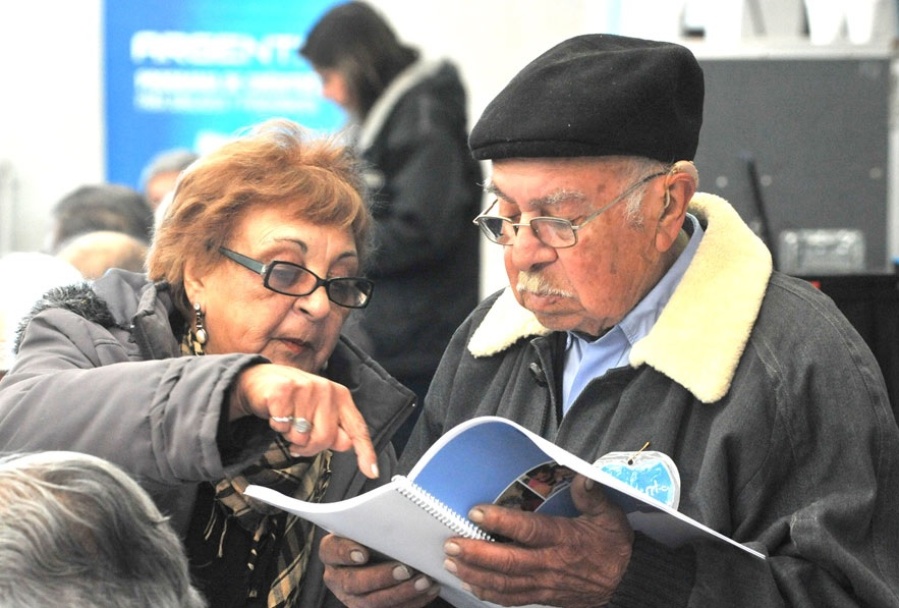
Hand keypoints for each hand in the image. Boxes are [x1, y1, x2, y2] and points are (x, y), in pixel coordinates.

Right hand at [229, 363, 377, 478]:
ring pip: (301, 436)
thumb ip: (334, 428)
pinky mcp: (283, 391)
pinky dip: (276, 426)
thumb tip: (346, 445)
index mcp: (340, 397)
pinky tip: (276, 414)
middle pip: (325, 439)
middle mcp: (326, 390)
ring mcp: (305, 389)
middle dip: (309, 446)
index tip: (372, 472)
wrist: (260, 379)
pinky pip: (282, 427)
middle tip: (298, 436)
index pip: (357, 428)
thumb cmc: (293, 399)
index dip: (365, 452)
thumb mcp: (318, 411)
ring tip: (287, 419)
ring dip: (289, 435)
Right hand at [320, 533, 439, 607]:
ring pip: (373, 602)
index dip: (345, 553)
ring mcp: (352, 598)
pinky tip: (429, 590)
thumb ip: (374, 523)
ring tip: (424, 581)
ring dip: (401, 593)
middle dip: (381, 578)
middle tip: (405, 570)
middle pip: (353, 582)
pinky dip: (413, 602)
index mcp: (331, 552)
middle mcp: (338, 578)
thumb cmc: (372, 534)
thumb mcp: (366, 525)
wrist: (377, 553)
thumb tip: (396, 517)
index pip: (331, 551)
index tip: (363, 553)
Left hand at [443, 475, 633, 607]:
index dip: (501, 523)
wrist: (626, 582)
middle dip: (476, 554)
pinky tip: (471, 585)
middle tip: (451, 544)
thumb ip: (592, 494)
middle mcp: (550, 564)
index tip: (476, 512)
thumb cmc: (614, 545)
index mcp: (564, 538)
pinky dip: (489, 594)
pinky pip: (512, 599)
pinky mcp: (543, 597)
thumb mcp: (610, 515)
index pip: (528, 531)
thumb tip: (582, 476)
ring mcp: (545, 584)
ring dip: (475, 575)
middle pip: (508, 562)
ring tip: (452, 563)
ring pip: (505, 584)